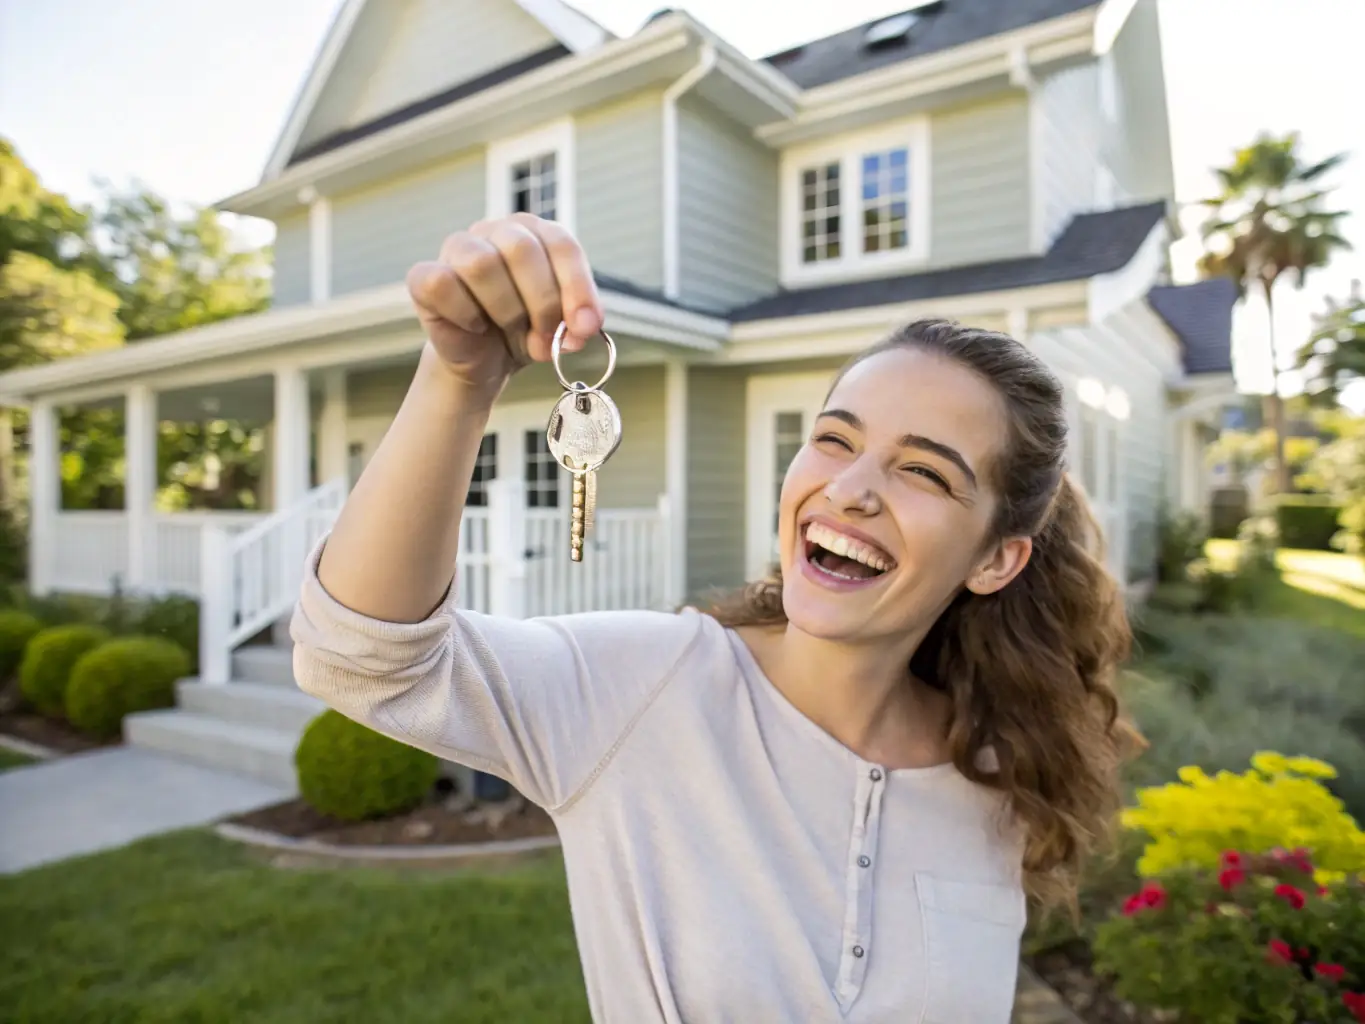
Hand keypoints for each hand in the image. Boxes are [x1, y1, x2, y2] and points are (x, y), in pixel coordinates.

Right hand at [405, 213, 604, 394]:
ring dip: (505, 310)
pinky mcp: (424, 276)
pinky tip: (475, 327)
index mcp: (534, 233)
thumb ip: (577, 320)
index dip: (577, 287)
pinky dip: (465, 313)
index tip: (584, 327)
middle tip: (545, 335)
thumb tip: (581, 327)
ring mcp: (456, 248)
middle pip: (521, 249)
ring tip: (511, 331)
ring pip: (481, 264)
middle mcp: (495, 231)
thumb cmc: (526, 331)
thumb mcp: (562, 326)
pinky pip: (442, 284)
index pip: (560, 243)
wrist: (486, 360)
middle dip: (541, 302)